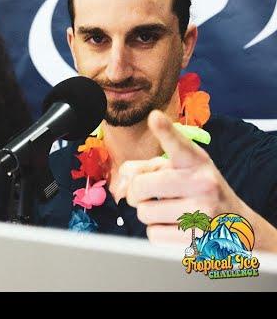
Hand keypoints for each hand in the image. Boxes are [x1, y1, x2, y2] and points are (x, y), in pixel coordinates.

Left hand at [114, 110, 240, 243]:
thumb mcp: (177, 170)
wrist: (234, 224)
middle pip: (141, 186)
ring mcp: (203, 212)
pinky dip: (158, 232)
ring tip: (170, 210)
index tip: (155, 117)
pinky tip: (176, 226)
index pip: (178, 145)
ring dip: (149, 213)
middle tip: (147, 194)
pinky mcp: (198, 238)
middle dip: (136, 192)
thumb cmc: (196, 190)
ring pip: (144, 213)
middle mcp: (203, 183)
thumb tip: (120, 184)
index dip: (166, 131)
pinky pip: (153, 234)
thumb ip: (144, 168)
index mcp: (196, 161)